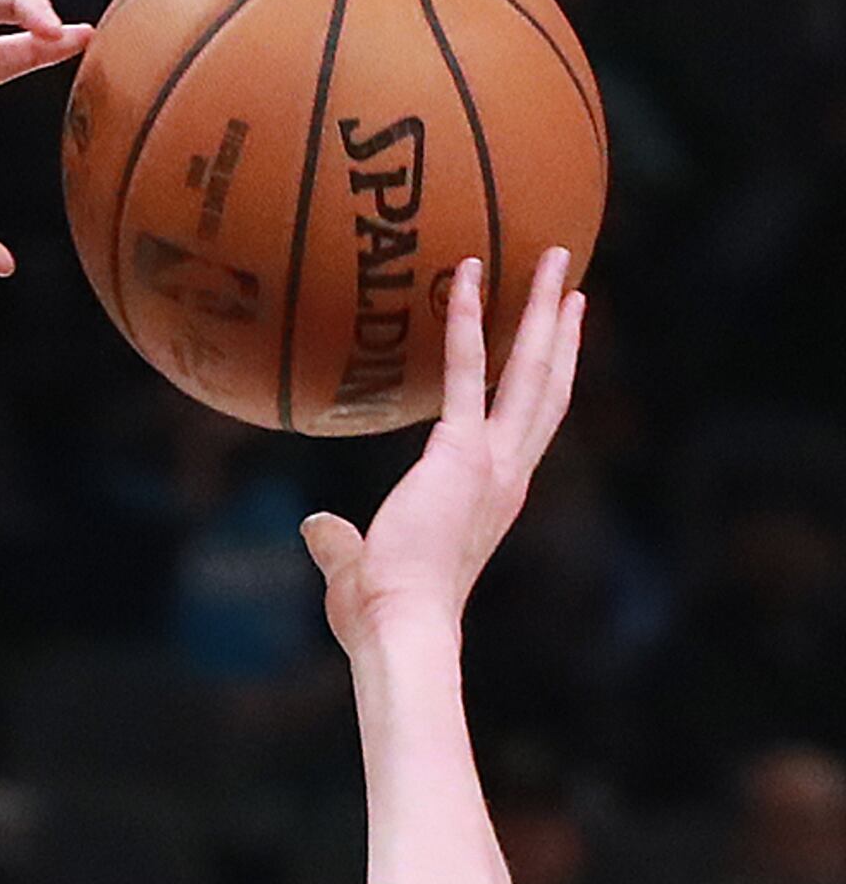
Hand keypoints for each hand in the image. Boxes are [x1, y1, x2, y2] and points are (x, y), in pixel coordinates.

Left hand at [301, 247, 584, 647]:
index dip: (552, 376)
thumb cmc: (380, 617)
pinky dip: (469, 323)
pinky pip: (467, 373)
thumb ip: (339, 544)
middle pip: (548, 384)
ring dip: (543, 309)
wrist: (401, 629)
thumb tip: (315, 526)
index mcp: (496, 495)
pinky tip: (467, 277)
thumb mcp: (360, 571)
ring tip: (555, 254)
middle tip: (569, 275)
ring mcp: (492, 461)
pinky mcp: (460, 453)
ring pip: (532, 369)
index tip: (560, 335)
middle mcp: (507, 472)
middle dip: (562, 326)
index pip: (534, 423)